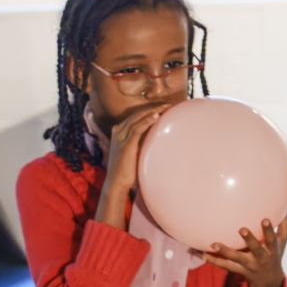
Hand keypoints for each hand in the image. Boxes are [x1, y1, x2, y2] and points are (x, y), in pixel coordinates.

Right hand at [94, 103, 171, 228]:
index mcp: (120, 131)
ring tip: (166, 106)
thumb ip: (142, 142)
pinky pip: (136, 129)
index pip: (136, 114)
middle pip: (138, 113)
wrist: (117, 183)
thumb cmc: (127, 169)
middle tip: (170, 103)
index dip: (151, 108)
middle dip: (154, 106)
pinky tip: (156, 117)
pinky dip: (146, 121)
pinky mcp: (125, 144)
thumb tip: (158, 137)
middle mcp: (119, 131)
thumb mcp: (135, 151)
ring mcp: (121, 137)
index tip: (166, 106)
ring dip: (153, 110)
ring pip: (137, 118)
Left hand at [201, 214, 286, 286]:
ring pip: (236, 259)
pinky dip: (214, 260)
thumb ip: (284, 222)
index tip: (265, 219)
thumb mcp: (283, 241)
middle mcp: (261, 258)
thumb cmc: (275, 254)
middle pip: (255, 249)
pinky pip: (225, 266)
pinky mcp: (239, 270)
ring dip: (225, 252)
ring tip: (214, 244)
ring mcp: (249, 265)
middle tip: (242, 229)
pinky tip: (202, 254)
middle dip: (249, 240)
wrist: (269, 281)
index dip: (269, 230)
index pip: (272, 239)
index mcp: (271, 250)